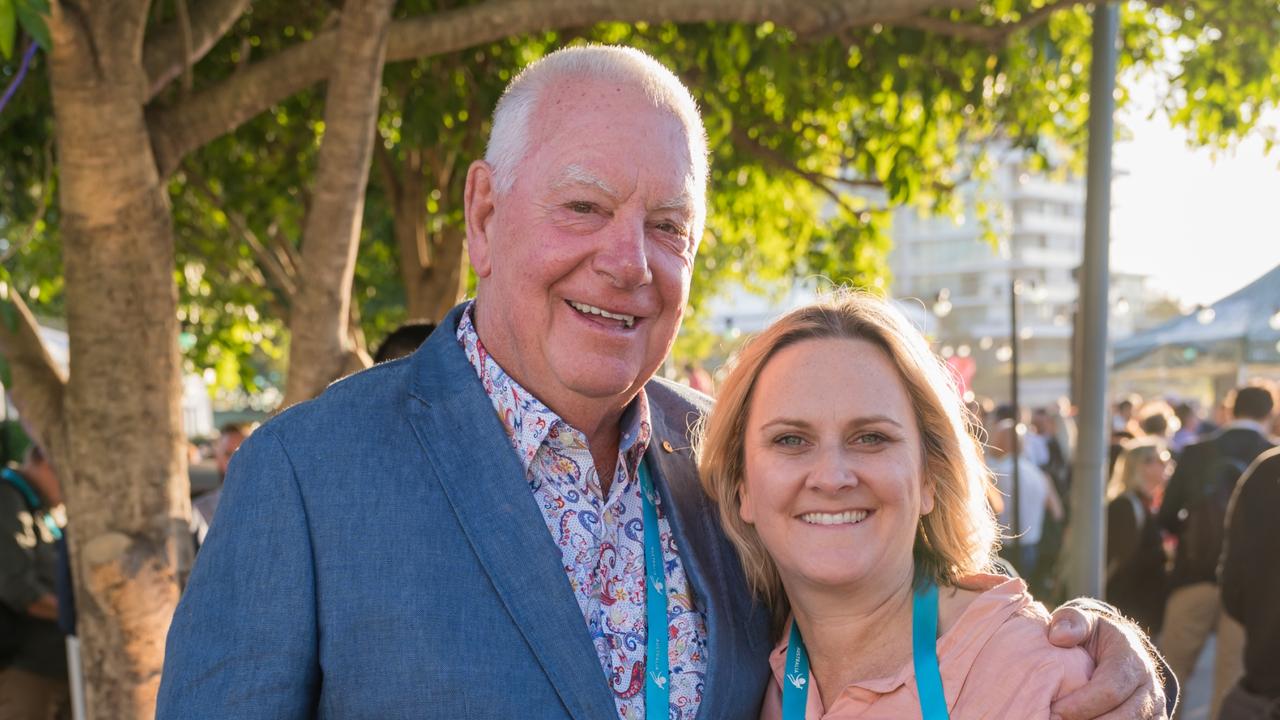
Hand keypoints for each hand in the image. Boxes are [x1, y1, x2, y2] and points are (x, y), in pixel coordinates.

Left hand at [1046, 605, 1167, 719]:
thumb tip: (1059, 637)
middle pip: (1123, 717)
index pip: (1109, 689)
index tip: (1054, 711)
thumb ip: (1071, 622)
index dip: (1081, 704)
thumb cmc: (1094, 636)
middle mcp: (1149, 686)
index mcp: (1131, 660)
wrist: (1121, 648)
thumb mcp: (1083, 621)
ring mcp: (1154, 707)